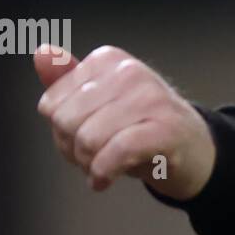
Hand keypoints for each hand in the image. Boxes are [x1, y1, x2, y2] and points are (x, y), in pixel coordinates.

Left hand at [33, 44, 215, 198]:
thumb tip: (41, 53)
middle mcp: (129, 72)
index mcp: (108, 60)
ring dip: (88, 165)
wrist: (194, 150)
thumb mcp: (100, 103)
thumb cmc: (142, 126)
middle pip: (66, 122)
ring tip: (102, 168)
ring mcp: (151, 98)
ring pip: (88, 138)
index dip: (60, 132)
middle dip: (73, 150)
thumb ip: (67, 81)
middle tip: (92, 158)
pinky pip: (116, 151)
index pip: (51, 105)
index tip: (83, 139)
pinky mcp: (166, 128)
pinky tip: (104, 181)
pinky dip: (103, 173)